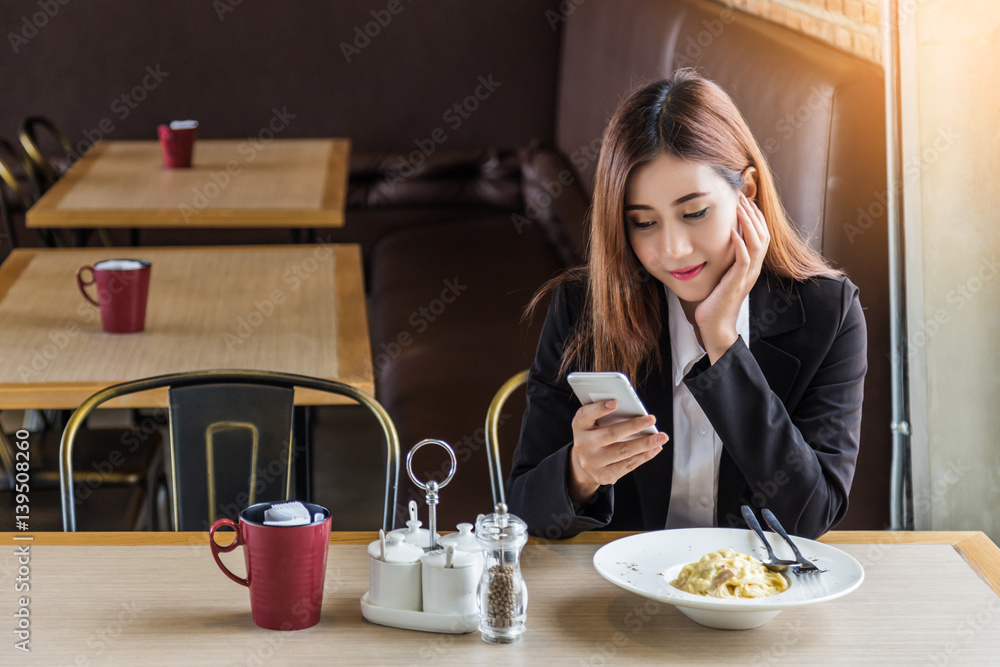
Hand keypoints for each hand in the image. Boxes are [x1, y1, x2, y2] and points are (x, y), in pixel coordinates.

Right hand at [567, 400, 668, 503]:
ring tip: (661, 437)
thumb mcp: (594, 423)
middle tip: (651, 419)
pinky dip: (644, 456)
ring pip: (622, 452)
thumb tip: (636, 414)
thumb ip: (608, 416)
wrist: (584, 463)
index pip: (585, 415)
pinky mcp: (603, 476)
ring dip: (645, 443)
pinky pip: (627, 466)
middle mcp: (583, 445)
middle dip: (633, 426)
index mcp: (579, 426)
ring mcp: (592, 463)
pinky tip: (655, 448)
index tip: (615, 402)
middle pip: (610, 434)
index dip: (599, 408)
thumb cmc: (595, 435)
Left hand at [694, 192, 769, 362]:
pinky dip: (740, 245)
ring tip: (740, 208)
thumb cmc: (714, 300)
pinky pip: (744, 260)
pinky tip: (733, 233)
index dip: (755, 217)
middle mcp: (753, 269)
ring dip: (749, 224)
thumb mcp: (721, 274)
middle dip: (753, 215)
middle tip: (742, 198)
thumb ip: (724, 259)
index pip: (760, 235)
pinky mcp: (738, 282)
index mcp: (750, 266)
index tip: (744, 201)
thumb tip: (717, 242)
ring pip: (757, 244)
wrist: (715, 325)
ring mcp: (747, 276)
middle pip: (763, 235)